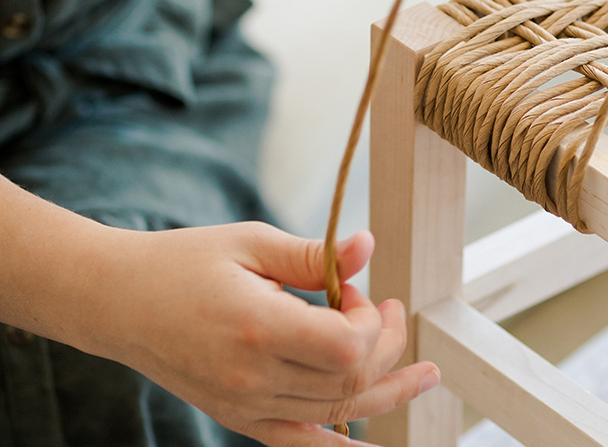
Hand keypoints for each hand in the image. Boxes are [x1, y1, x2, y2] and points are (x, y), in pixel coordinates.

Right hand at [83, 223, 438, 445]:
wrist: (120, 302)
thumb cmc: (186, 263)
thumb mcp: (251, 243)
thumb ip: (313, 253)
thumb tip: (368, 245)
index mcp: (257, 328)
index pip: (346, 348)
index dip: (370, 317)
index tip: (354, 286)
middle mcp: (252, 379)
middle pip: (349, 382)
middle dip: (386, 344)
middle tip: (388, 306)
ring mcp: (244, 406)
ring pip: (334, 413)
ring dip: (385, 389)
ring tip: (425, 372)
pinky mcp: (237, 417)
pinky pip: (297, 444)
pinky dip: (337, 446)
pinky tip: (367, 444)